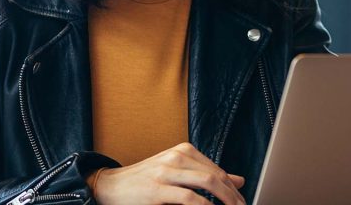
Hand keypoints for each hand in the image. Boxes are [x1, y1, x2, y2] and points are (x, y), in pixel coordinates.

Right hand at [92, 142, 245, 204]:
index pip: (217, 169)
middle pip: (216, 175)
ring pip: (208, 182)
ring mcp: (166, 171)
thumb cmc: (144, 181)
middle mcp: (176, 156)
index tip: (241, 201)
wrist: (109, 186)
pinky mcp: (157, 189)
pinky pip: (189, 198)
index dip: (232, 188)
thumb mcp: (178, 173)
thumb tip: (239, 180)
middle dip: (233, 195)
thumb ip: (206, 175)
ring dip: (225, 199)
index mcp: (183, 151)